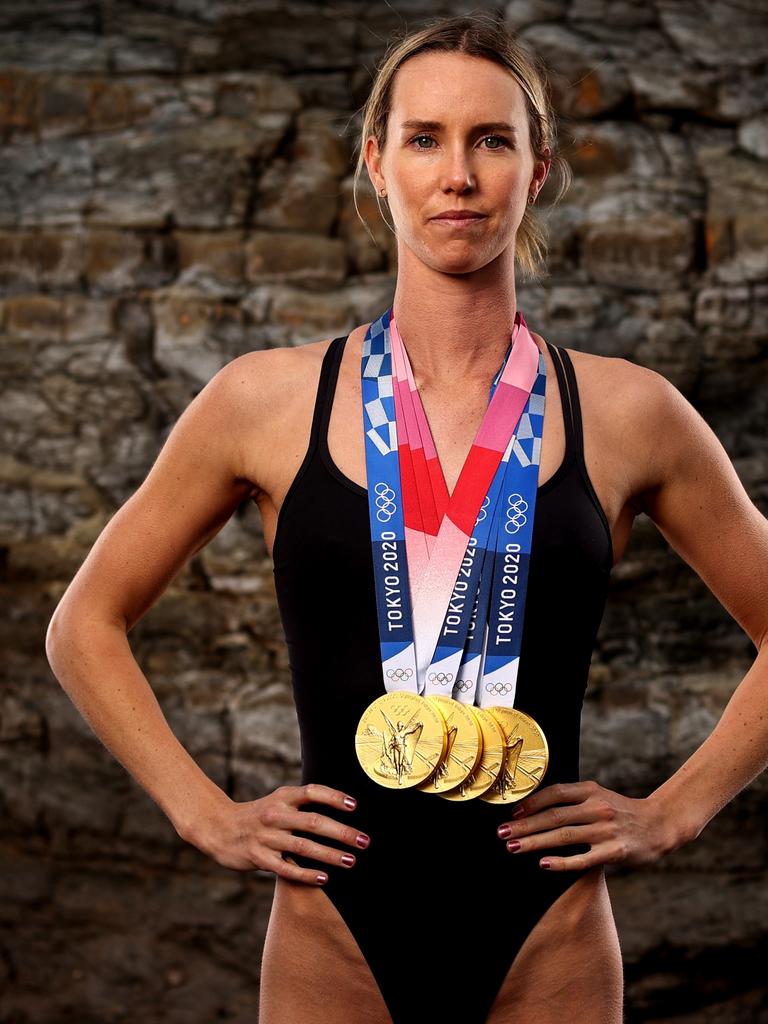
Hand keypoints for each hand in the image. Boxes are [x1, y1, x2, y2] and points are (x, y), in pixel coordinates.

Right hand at [182, 783, 370, 884]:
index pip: (312, 792)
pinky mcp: (259, 858)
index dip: (334, 797)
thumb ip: (302, 804)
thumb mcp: (278, 801)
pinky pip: (286, 868)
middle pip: (313, 822)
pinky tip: (324, 878)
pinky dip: (306, 874)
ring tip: (351, 861)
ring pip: (303, 847)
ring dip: (330, 855)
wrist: (219, 827)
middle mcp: (275, 814)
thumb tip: (341, 808)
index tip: (354, 805)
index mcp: (282, 797)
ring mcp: (266, 837)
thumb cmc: (258, 815)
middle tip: (364, 841)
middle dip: (341, 832)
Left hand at [495, 780, 682, 870]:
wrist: (661, 824)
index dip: (531, 802)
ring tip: (513, 847)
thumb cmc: (622, 812)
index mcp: (591, 790)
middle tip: (500, 833)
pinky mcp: (614, 852)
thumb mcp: (599, 796)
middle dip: (524, 825)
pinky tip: (543, 864)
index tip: (512, 813)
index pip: (554, 793)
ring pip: (563, 836)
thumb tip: (537, 807)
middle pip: (553, 816)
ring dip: (534, 842)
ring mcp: (605, 830)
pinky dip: (562, 861)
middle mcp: (597, 808)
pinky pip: (583, 858)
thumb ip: (573, 799)